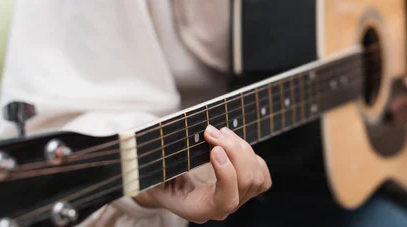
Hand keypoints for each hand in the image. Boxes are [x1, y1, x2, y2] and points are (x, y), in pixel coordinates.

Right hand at [133, 125, 271, 222]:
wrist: (164, 184)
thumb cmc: (154, 178)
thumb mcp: (150, 174)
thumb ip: (153, 168)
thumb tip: (145, 149)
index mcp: (199, 209)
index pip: (226, 201)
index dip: (226, 174)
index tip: (214, 148)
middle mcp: (221, 208)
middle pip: (247, 182)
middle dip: (234, 150)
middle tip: (212, 130)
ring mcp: (237, 199)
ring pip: (256, 175)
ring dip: (241, 148)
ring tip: (220, 132)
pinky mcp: (246, 188)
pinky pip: (262, 174)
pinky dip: (252, 155)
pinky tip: (232, 143)